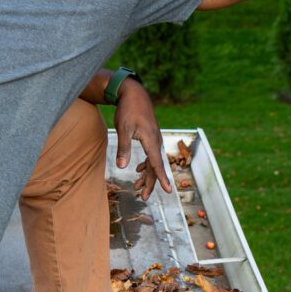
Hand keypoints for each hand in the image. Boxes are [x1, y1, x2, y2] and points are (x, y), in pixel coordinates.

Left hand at [113, 78, 171, 199]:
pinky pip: (151, 155)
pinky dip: (146, 165)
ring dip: (147, 175)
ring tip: (138, 187)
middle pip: (155, 166)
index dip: (162, 178)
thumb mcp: (123, 129)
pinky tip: (139, 170)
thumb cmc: (128, 110)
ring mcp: (154, 139)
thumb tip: (122, 167)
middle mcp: (156, 142)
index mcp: (151, 141)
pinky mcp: (150, 137)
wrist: (134, 94)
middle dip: (151, 183)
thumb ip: (123, 149)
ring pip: (153, 162)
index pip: (157, 164)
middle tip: (144, 196)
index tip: (168, 190)